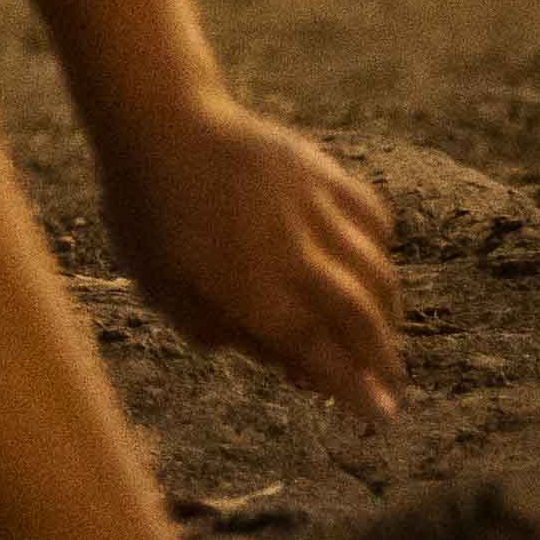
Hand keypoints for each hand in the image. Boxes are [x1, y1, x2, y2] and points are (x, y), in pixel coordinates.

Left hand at [97, 92, 403, 419]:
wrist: (158, 126)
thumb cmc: (148, 216)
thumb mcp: (163, 287)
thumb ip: (221, 332)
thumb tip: (285, 365)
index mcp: (245, 287)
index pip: (316, 351)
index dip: (352, 386)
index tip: (378, 412)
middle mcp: (289, 252)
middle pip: (358, 318)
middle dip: (381, 359)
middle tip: (390, 384)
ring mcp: (312, 209)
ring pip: (375, 272)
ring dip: (388, 312)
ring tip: (384, 335)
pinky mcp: (324, 174)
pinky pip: (373, 220)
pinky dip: (380, 250)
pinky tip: (372, 268)